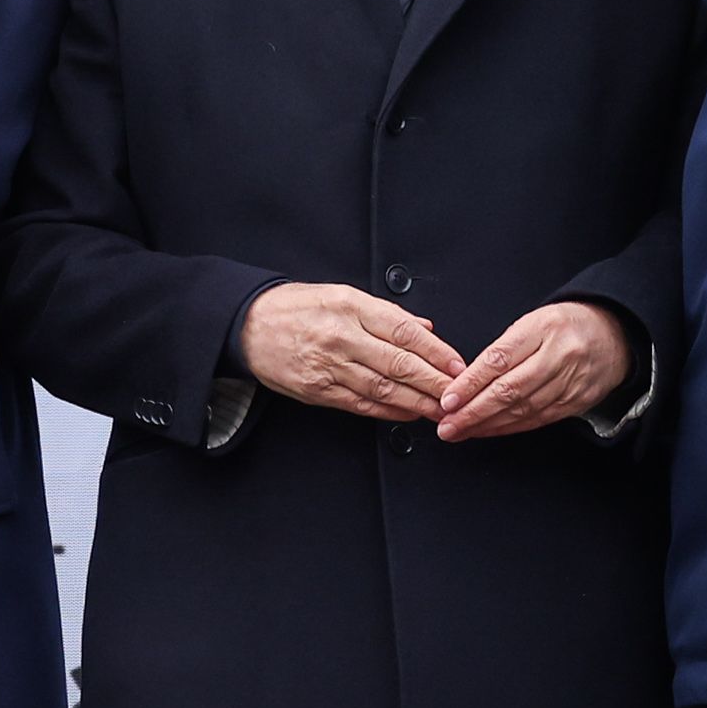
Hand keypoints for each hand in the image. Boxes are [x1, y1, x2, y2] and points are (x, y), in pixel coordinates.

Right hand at [239, 280, 460, 422]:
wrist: (248, 325)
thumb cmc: (294, 307)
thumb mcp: (340, 294)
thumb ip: (385, 313)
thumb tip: (424, 329)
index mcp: (351, 306)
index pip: (405, 331)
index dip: (436, 352)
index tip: (457, 364)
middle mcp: (341, 336)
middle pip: (399, 364)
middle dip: (435, 382)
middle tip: (459, 393)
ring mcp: (329, 365)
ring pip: (383, 388)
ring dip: (417, 402)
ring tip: (441, 409)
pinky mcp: (318, 390)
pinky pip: (361, 404)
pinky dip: (389, 411)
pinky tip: (407, 413)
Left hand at [436, 299, 634, 442]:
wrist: (614, 334)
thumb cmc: (565, 326)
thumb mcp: (533, 322)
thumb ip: (502, 349)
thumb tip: (465, 380)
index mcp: (542, 329)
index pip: (499, 359)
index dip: (471, 383)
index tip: (448, 399)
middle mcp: (558, 356)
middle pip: (510, 390)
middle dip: (474, 411)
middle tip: (448, 425)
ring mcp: (570, 382)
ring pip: (523, 409)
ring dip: (488, 424)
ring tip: (461, 430)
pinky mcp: (577, 402)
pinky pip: (538, 419)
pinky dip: (510, 427)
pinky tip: (489, 430)